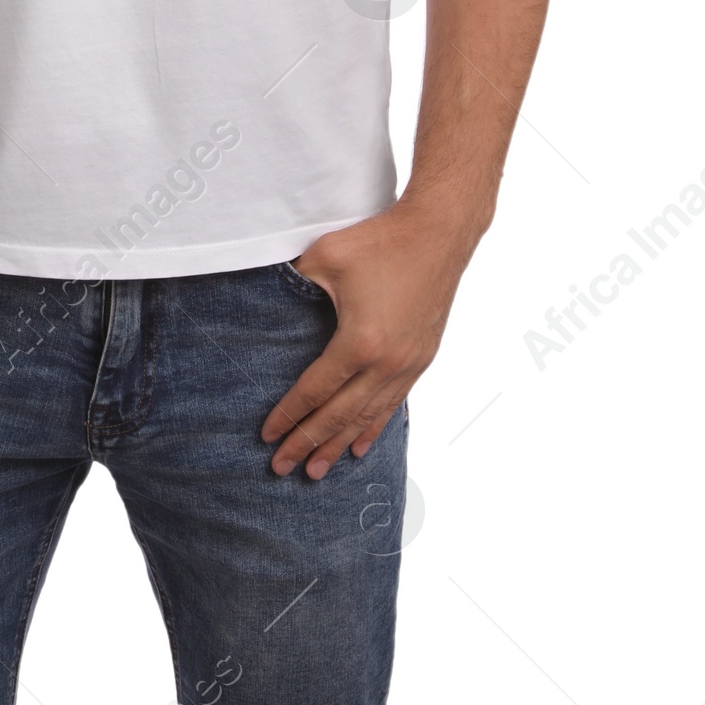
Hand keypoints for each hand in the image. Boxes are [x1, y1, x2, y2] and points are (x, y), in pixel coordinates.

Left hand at [261, 197, 478, 478]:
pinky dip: (373, 427)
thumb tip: (272, 297)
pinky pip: (392, 404)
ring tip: (317, 471)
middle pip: (338, 415)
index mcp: (358, 343)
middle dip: (307, 443)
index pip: (315, 390)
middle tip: (281, 469)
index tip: (267, 436)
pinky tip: (360, 446)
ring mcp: (407, 365)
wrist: (437, 233)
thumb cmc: (381, 241)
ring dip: (339, 445)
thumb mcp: (325, 256)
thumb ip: (295, 282)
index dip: (288, 415)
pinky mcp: (421, 358)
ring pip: (367, 417)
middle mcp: (386, 364)